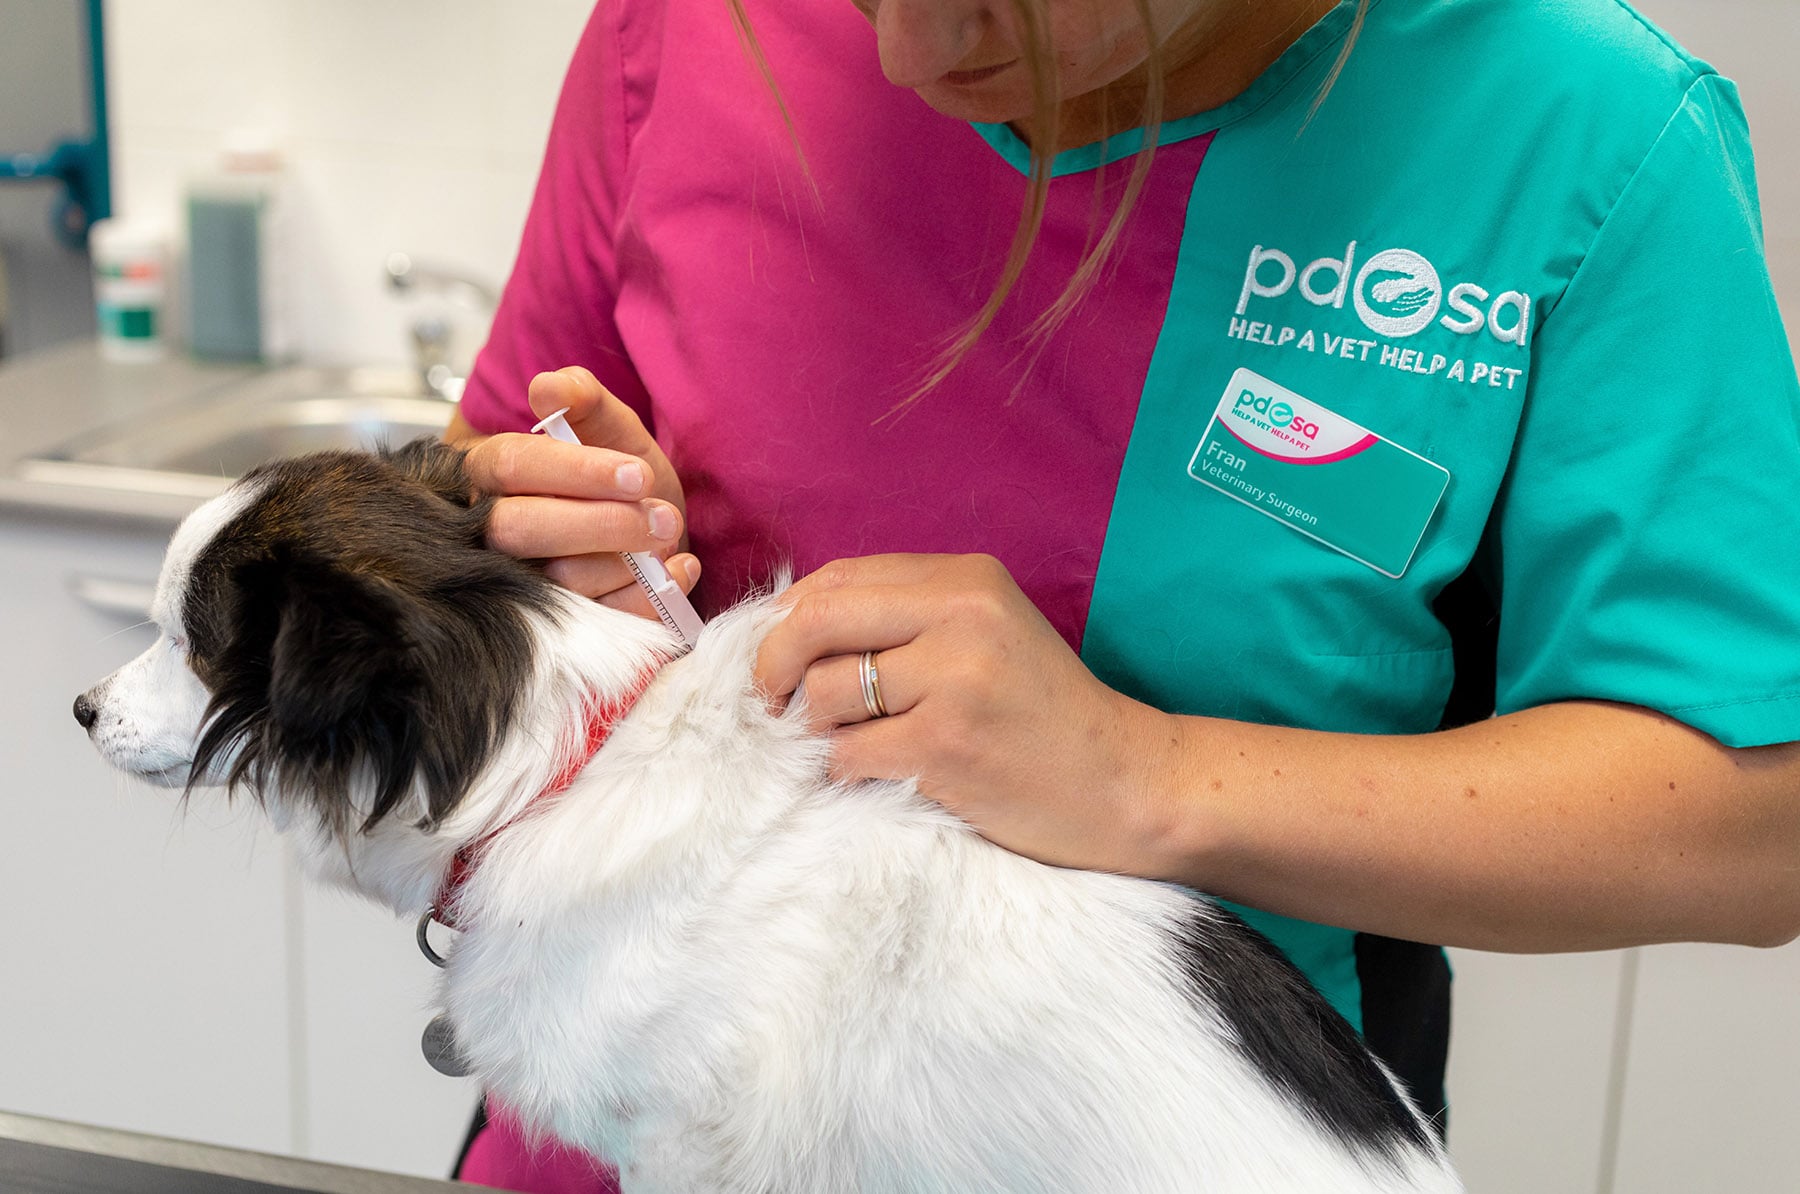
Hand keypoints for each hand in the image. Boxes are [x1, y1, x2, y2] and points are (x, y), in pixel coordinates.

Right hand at [457, 366, 698, 617]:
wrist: (648, 520)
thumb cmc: (618, 470)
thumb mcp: (608, 426)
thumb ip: (584, 399)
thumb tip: (550, 388)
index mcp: (492, 471)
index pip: (513, 466)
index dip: (575, 471)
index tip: (636, 473)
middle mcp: (492, 531)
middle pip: (520, 530)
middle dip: (601, 524)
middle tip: (662, 515)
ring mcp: (523, 582)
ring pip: (559, 582)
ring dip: (628, 561)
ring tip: (669, 534)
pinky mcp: (561, 624)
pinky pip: (596, 622)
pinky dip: (647, 600)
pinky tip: (680, 570)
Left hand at [753, 553, 1177, 873]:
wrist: (1123, 782)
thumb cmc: (1044, 712)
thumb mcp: (988, 632)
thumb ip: (906, 615)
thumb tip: (792, 626)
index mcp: (966, 578)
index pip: (837, 579)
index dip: (788, 619)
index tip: (781, 658)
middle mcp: (960, 616)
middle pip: (815, 623)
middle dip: (774, 666)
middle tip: (773, 703)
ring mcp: (953, 681)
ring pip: (824, 696)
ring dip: (817, 730)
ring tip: (850, 744)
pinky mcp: (945, 746)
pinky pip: (848, 756)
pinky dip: (846, 771)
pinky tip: (879, 775)